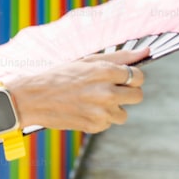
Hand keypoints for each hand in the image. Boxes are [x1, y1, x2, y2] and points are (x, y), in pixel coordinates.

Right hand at [3, 48, 147, 133]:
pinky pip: (109, 123)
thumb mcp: (86, 62)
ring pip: (124, 113)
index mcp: (104, 71)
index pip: (138, 76)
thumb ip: (118, 57)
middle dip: (127, 92)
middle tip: (108, 90)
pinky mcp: (95, 126)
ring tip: (91, 101)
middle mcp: (106, 92)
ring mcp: (101, 111)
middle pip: (137, 96)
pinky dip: (99, 118)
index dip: (131, 77)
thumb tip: (146, 52)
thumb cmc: (59, 76)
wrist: (32, 98)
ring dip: (113, 108)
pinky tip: (83, 110)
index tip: (121, 78)